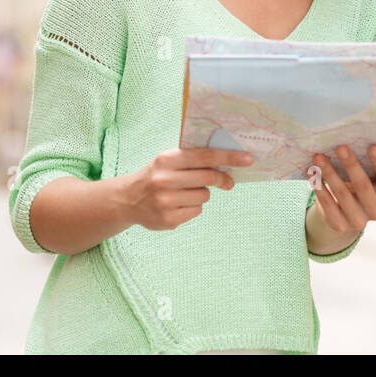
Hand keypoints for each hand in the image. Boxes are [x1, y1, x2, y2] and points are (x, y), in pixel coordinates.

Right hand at [123, 147, 251, 230]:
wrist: (128, 199)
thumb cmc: (156, 175)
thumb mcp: (168, 160)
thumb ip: (193, 159)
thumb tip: (227, 162)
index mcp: (167, 160)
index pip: (205, 156)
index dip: (229, 157)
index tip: (248, 159)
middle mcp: (165, 180)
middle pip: (208, 178)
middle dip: (222, 179)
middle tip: (228, 182)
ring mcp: (166, 202)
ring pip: (204, 196)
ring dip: (201, 194)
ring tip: (185, 192)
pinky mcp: (168, 220)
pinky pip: (196, 211)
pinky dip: (193, 207)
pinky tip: (178, 204)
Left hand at [309, 144, 375, 235]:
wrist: (345, 214)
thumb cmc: (359, 186)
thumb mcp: (368, 178)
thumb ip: (365, 165)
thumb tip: (351, 140)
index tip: (372, 146)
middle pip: (363, 185)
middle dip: (351, 165)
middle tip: (340, 147)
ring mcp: (358, 221)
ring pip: (342, 193)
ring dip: (329, 173)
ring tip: (319, 157)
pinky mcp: (340, 225)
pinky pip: (327, 204)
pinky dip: (318, 186)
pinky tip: (311, 172)